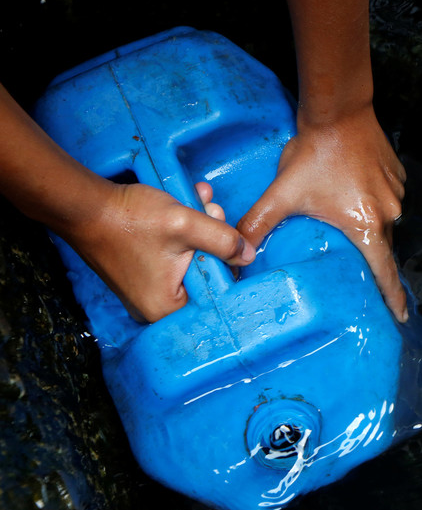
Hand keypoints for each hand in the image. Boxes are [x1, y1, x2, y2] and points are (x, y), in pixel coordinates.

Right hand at [59, 182, 255, 322]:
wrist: (86, 204)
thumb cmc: (130, 219)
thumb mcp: (186, 225)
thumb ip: (223, 240)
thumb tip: (249, 255)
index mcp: (167, 308)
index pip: (216, 294)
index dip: (227, 263)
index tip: (226, 237)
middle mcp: (156, 307)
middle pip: (204, 275)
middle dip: (214, 240)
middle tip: (212, 211)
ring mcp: (147, 290)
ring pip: (190, 260)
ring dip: (201, 229)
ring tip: (200, 201)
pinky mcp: (142, 273)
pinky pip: (173, 256)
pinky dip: (183, 232)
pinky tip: (188, 205)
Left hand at [237, 105, 408, 321]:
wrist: (339, 110)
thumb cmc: (314, 153)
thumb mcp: (282, 193)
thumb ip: (259, 224)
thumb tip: (238, 251)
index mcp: (367, 225)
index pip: (384, 272)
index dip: (392, 298)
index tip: (400, 317)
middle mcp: (389, 213)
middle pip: (381, 246)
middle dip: (370, 259)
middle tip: (354, 268)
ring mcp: (396, 193)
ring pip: (383, 221)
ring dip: (368, 224)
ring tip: (346, 219)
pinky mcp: (396, 176)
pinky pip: (387, 199)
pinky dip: (373, 202)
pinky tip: (352, 193)